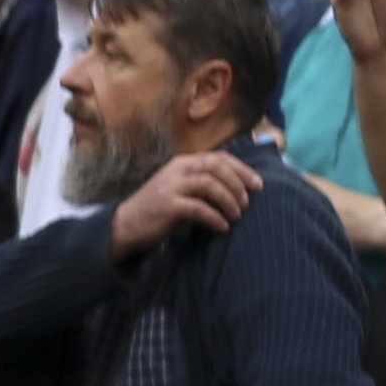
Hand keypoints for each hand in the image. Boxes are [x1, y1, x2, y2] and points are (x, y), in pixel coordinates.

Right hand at [108, 147, 259, 256]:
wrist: (127, 224)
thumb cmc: (159, 208)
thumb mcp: (181, 188)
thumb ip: (203, 182)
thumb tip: (240, 187)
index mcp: (183, 163)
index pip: (219, 157)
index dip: (242, 170)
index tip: (258, 185)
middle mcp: (177, 169)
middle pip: (216, 167)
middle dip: (238, 184)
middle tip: (248, 203)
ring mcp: (171, 186)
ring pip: (209, 184)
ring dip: (229, 201)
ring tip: (237, 216)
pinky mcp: (167, 205)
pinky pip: (199, 208)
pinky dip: (215, 218)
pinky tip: (222, 227)